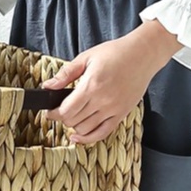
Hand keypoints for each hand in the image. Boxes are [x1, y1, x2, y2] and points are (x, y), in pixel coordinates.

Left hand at [42, 19, 183, 143]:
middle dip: (62, 118)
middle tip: (58, 111)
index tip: (49, 111)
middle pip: (74, 121)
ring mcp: (113, 109)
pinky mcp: (122, 114)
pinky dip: (89, 138)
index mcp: (91, 85)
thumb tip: (47, 86)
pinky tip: (79, 136)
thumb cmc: (115, 53)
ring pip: (86, 130)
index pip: (66, 110)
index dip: (53, 113)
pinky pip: (103, 133)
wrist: (142, 55)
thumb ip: (66, 74)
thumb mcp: (86, 57)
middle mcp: (102, 101)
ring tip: (72, 117)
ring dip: (75, 126)